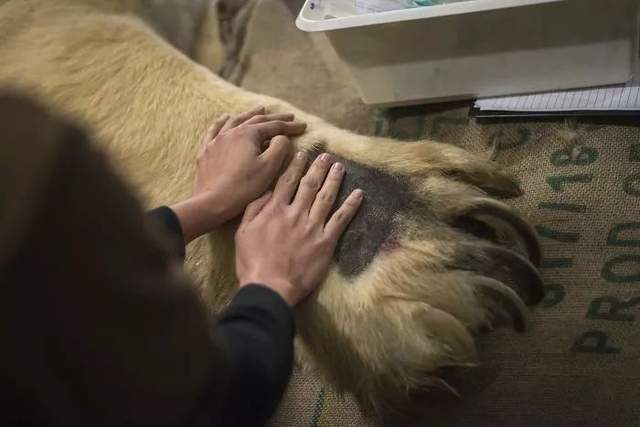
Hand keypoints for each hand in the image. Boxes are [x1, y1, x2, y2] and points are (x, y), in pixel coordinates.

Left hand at [171, 107, 306, 242]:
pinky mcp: (207, 150)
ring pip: (235, 121)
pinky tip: (225, 118)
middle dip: (274, 118)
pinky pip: (214, 130)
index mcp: (248, 134)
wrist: (214, 201)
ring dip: (250, 114)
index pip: (274, 126)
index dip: (290, 126)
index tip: (304, 126)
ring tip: (260, 109)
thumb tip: (282, 137)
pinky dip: (222, 122)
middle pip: (256, 120)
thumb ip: (279, 147)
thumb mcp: (269, 167)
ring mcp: (217, 140)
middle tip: (289, 116)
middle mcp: (231, 132)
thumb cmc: (245, 186)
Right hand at [234, 152, 363, 306]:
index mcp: (274, 210)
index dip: (296, 166)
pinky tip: (358, 194)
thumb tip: (266, 190)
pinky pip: (341, 220)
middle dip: (318, 168)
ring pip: (326, 197)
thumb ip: (254, 208)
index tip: (303, 154)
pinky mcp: (326, 242)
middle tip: (326, 156)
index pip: (287, 181)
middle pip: (309, 185)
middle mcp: (295, 213)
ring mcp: (312, 227)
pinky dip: (351, 205)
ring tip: (340, 167)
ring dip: (334, 180)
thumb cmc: (252, 262)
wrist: (270, 287)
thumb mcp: (243, 232)